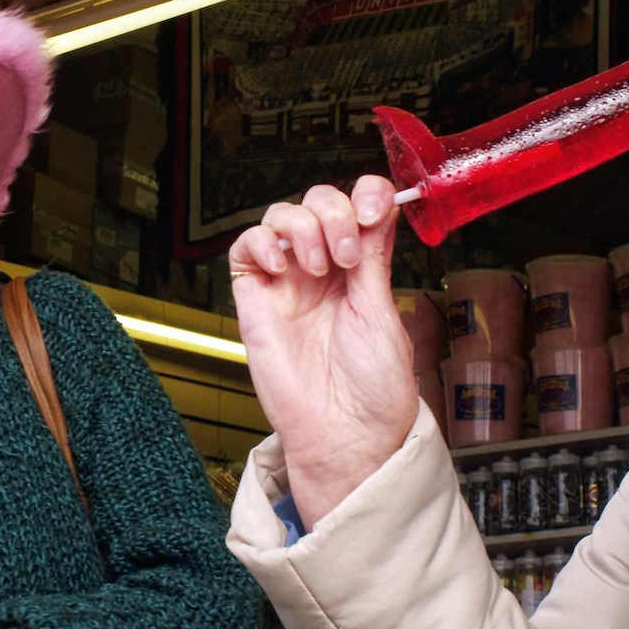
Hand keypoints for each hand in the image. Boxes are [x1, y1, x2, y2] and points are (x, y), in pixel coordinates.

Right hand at [229, 176, 416, 529]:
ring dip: (303, 227)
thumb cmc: (373, 389)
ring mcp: (288, 282)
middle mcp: (324, 270)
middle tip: (346, 255)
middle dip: (334, 214)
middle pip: (319, 202)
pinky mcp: (255, 298)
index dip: (366, 195)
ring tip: (315, 267)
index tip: (374, 210)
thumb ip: (373, 256)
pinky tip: (284, 269)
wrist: (344, 433)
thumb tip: (377, 206)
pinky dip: (263, 243)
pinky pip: (246, 247)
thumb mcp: (382, 311)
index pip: (360, 207)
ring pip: (282, 215)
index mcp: (362, 271)